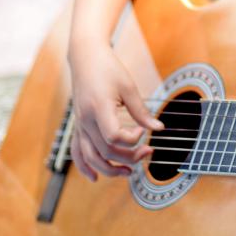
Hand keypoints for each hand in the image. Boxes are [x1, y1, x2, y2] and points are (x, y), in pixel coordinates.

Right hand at [68, 43, 163, 181]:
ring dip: (109, 169)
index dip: (132, 140)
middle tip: (147, 153)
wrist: (85, 58)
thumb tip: (159, 129)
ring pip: (90, 157)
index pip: (114, 137)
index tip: (143, 132)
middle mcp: (86, 120)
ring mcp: (79, 124)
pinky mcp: (78, 125)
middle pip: (105, 150)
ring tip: (128, 173)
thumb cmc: (107, 69)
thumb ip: (141, 111)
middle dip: (128, 157)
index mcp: (99, 108)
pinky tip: (94, 177)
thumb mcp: (129, 87)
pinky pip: (77, 151)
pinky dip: (84, 167)